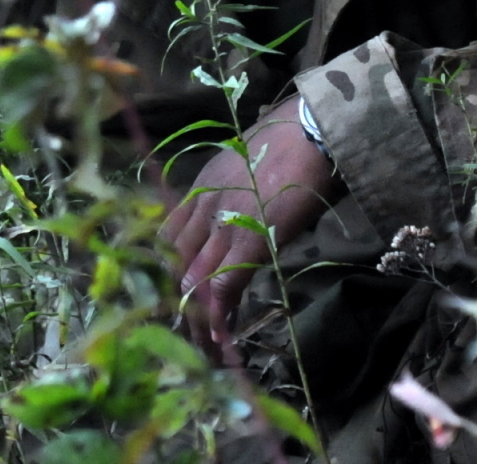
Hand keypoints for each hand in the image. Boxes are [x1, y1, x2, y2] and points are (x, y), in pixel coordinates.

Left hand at [161, 96, 337, 353]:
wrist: (310, 130)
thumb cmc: (287, 142)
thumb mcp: (243, 163)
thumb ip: (230, 193)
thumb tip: (234, 217)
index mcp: (200, 186)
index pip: (167, 236)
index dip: (166, 271)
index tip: (171, 296)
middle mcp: (201, 205)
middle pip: (173, 263)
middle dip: (174, 301)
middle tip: (180, 331)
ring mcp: (222, 224)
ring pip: (193, 280)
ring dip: (194, 317)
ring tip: (200, 346)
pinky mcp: (248, 241)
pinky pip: (224, 285)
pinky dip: (219, 315)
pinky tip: (219, 338)